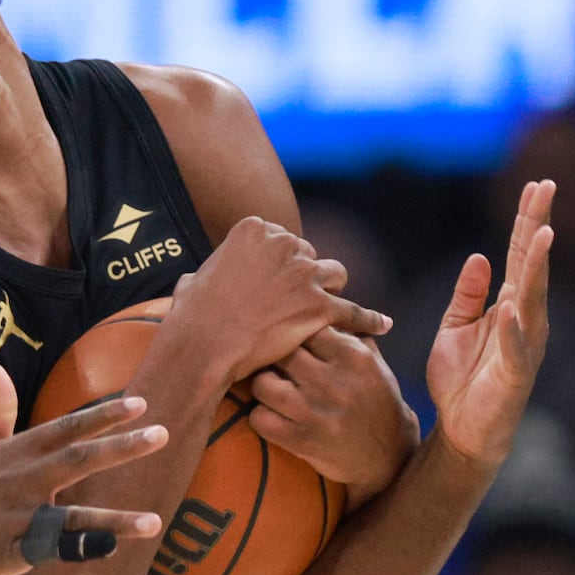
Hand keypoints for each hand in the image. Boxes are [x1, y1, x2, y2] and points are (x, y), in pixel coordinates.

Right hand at [0, 364, 165, 574]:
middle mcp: (21, 478)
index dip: (103, 415)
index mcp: (17, 451)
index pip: (67, 427)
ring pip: (72, 514)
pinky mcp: (9, 550)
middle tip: (162, 433)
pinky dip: (79, 549)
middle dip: (121, 447)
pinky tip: (109, 549)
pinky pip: (51, 550)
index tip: (139, 404)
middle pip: (77, 458)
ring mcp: (15, 515)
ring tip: (153, 521)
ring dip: (114, 519)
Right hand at [167, 216, 391, 383]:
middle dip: (302, 276)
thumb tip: (196, 280)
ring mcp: (305, 274)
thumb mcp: (192, 281)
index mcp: (254, 229)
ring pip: (334, 275)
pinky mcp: (321, 306)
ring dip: (327, 291)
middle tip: (289, 303)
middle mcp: (284, 243)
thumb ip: (206, 272)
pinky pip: (354, 311)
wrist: (203, 345)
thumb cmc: (192, 317)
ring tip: (320, 312)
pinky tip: (382, 326)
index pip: (282, 239)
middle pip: (309, 254)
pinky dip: (369, 319)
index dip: (278, 264)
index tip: (272, 284)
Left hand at [248, 327, 419, 505]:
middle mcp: (334, 381)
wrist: (387, 456)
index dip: (290, 331)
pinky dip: (260, 416)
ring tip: (270, 389)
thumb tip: (320, 300)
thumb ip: (349, 330)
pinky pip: (258, 419)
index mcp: (352, 355)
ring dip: (262, 386)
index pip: (304, 325)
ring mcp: (315, 413)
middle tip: (269, 361)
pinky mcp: (301, 441)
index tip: (285, 338)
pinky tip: (271, 415)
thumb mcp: (371, 361)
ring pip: (261, 384)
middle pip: (279, 351)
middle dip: (271, 355)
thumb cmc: (374, 399)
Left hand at [426, 180, 553, 466]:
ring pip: (532, 299)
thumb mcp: (456, 328)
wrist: (462, 429)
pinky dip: (513, 328)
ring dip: (536, 267)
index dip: (526, 221)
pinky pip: (515, 348)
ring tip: (541, 234)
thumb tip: (480, 257)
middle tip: (546, 187)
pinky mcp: (514, 375)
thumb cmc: (461, 379)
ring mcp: (523, 345)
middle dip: (537, 225)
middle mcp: (524, 319)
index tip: (535, 186)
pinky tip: (511, 306)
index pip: (519, 255)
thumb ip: (468, 295)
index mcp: (509, 305)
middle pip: (532, 265)